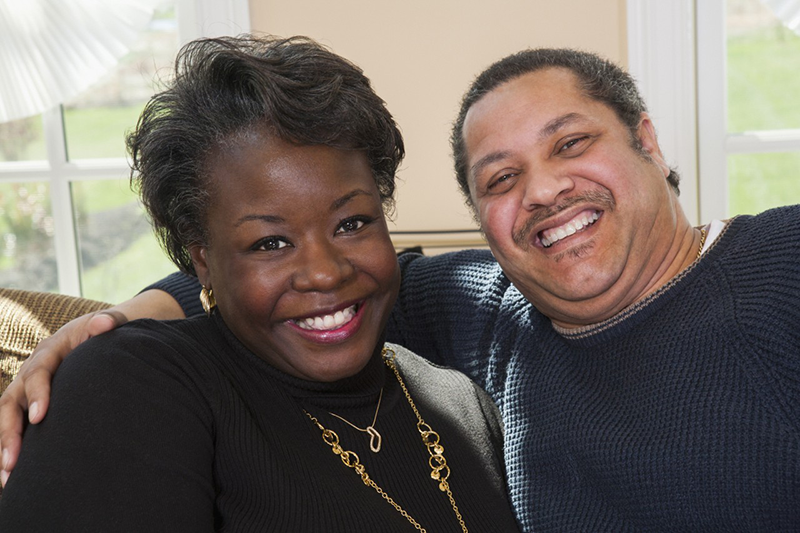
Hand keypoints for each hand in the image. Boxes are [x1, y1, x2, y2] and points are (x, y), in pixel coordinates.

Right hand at [0, 288, 183, 485]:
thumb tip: (104, 324)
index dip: (37, 395)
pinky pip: (15, 426)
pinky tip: (13, 477)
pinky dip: (12, 449)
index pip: (38, 373)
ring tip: (8, 478)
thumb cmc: (103, 332)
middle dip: (9, 432)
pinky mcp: (31, 404)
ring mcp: (27, 389)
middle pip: (11, 402)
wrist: (95, 333)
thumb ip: (109, 322)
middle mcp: (31, 371)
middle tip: (13, 460)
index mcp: (49, 351)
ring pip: (7, 418)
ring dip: (5, 447)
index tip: (40, 417)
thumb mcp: (108, 322)